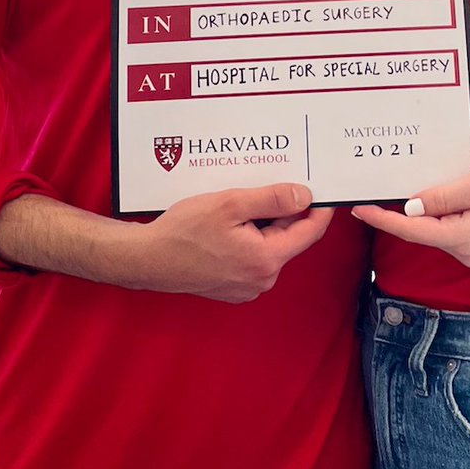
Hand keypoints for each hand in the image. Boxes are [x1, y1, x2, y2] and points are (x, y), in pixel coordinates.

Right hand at [0, 186, 331, 303]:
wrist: (146, 258)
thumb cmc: (183, 231)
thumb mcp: (231, 204)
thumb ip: (272, 199)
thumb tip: (305, 196)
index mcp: (266, 260)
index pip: (310, 231)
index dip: (319, 206)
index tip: (322, 185)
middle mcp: (262, 279)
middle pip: (289, 236)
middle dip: (284, 210)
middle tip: (270, 183)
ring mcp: (247, 285)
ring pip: (270, 244)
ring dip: (264, 221)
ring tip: (242, 200)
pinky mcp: (233, 284)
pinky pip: (253, 254)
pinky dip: (249, 235)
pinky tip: (230, 220)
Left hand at [351, 169, 469, 267]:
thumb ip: (441, 196)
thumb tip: (410, 207)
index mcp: (462, 237)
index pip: (412, 229)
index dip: (383, 219)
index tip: (360, 209)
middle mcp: (464, 252)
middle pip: (420, 232)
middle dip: (398, 213)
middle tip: (376, 192)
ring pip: (433, 231)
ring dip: (420, 213)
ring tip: (406, 190)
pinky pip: (445, 230)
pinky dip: (435, 216)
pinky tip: (430, 201)